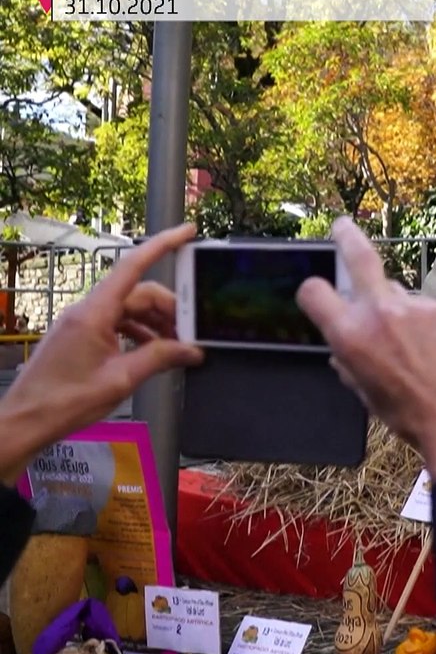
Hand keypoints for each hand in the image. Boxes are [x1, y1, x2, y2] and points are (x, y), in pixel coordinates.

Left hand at [0, 224, 204, 482]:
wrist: (25, 421)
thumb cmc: (66, 401)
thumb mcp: (121, 380)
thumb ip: (159, 358)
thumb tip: (193, 350)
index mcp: (95, 313)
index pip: (133, 266)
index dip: (163, 245)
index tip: (188, 232)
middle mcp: (87, 310)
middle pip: (139, 294)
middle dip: (170, 308)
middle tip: (193, 333)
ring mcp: (82, 322)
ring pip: (130, 310)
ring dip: (156, 324)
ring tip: (176, 348)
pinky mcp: (80, 336)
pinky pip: (117, 324)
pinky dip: (139, 334)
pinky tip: (152, 353)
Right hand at [297, 217, 435, 479]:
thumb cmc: (408, 415)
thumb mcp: (364, 392)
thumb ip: (349, 362)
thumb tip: (342, 351)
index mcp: (349, 335)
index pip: (314, 291)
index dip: (313, 291)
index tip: (317, 289)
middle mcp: (379, 312)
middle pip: (359, 256)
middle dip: (347, 237)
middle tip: (342, 227)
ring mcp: (414, 307)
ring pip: (398, 294)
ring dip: (399, 312)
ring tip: (418, 350)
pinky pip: (425, 309)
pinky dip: (427, 325)